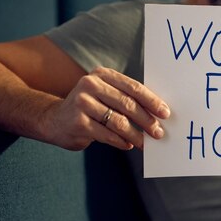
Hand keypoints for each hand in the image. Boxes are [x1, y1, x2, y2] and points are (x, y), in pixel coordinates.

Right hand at [43, 67, 169, 150]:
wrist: (54, 120)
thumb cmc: (90, 108)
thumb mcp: (105, 95)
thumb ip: (127, 98)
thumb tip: (158, 114)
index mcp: (101, 75)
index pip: (133, 87)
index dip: (152, 101)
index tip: (165, 113)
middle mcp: (90, 85)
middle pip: (128, 104)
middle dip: (147, 120)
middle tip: (159, 132)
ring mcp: (82, 103)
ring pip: (119, 122)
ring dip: (136, 135)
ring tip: (145, 143)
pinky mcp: (78, 123)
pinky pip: (108, 135)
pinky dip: (121, 142)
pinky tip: (128, 145)